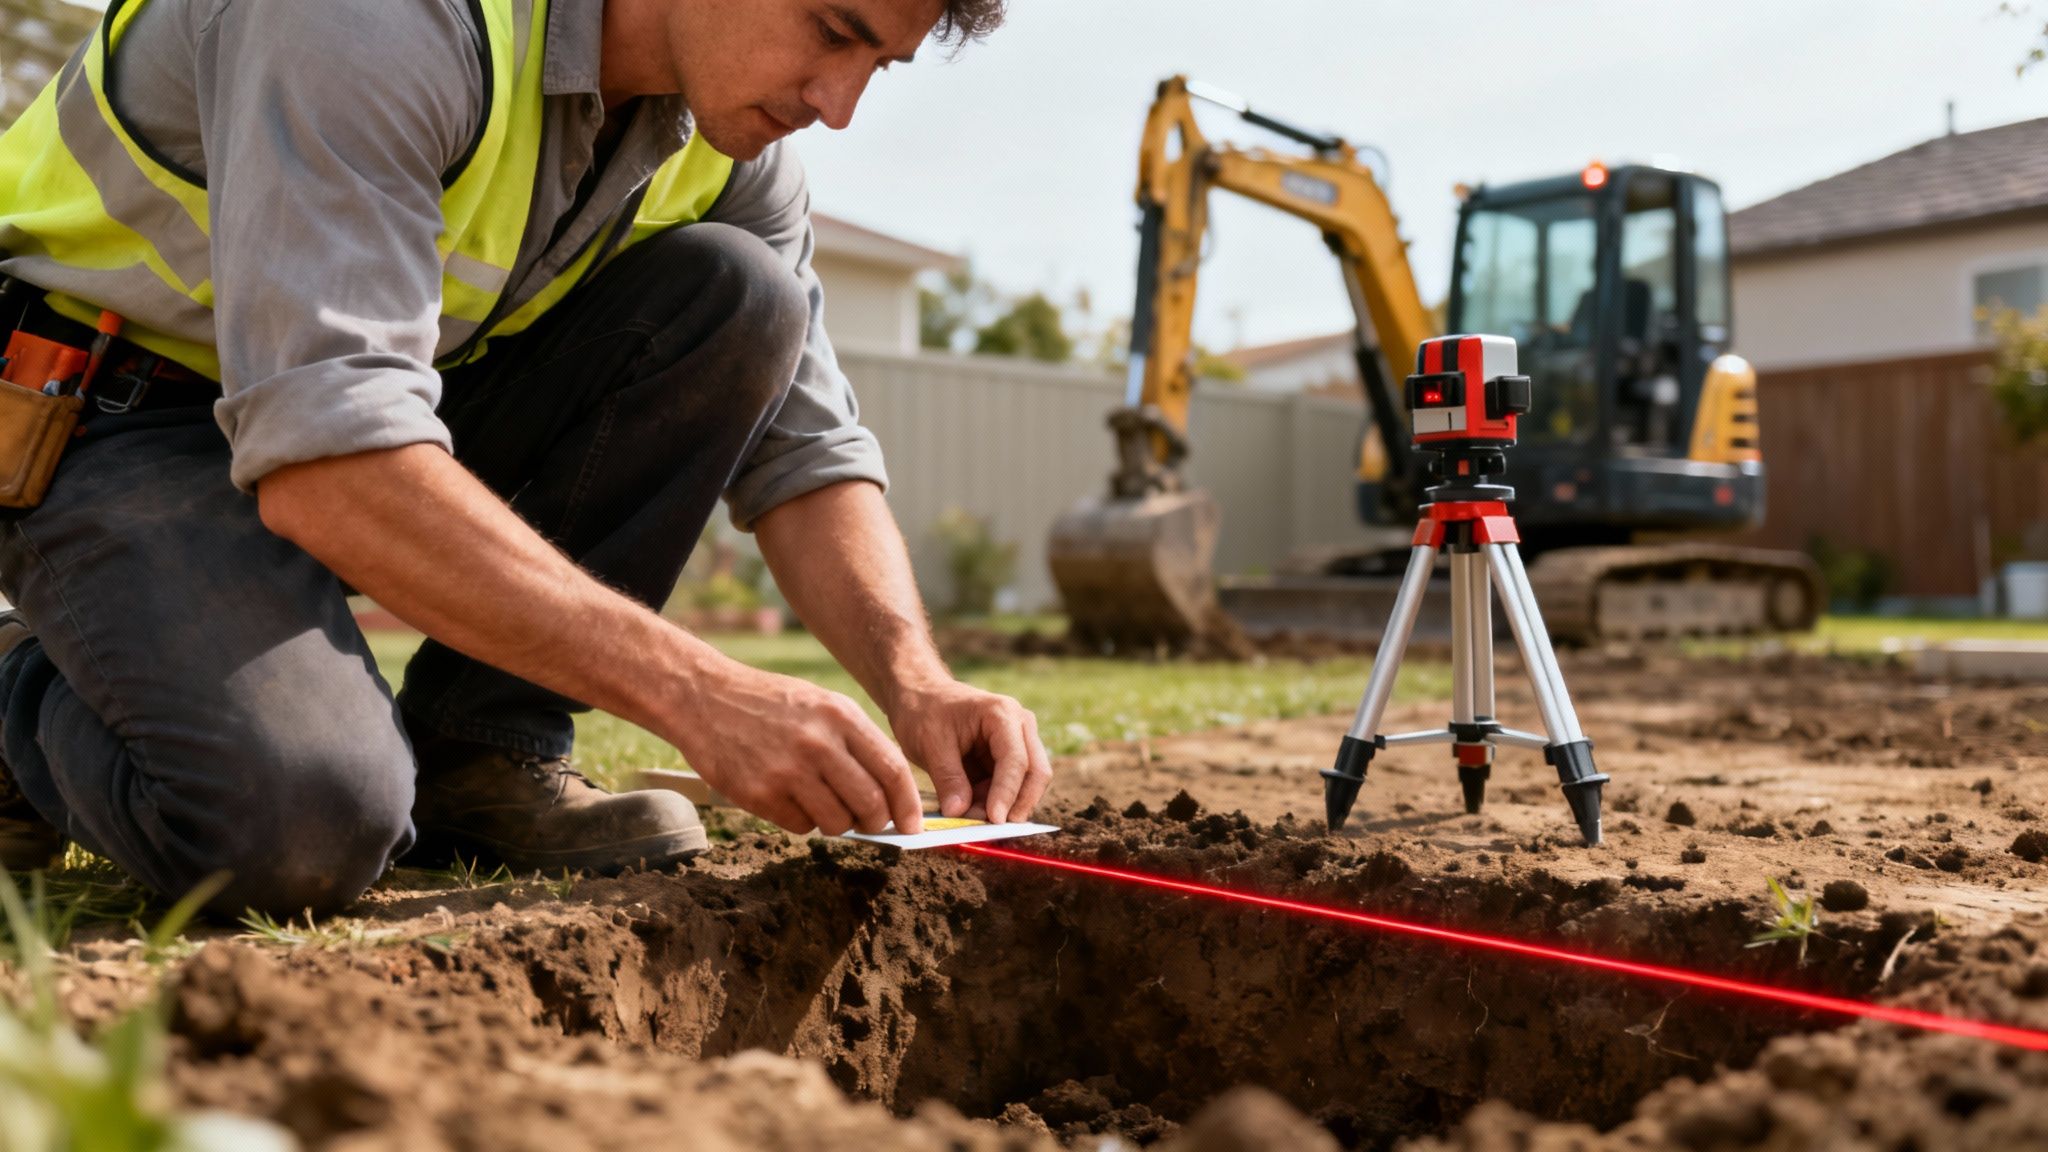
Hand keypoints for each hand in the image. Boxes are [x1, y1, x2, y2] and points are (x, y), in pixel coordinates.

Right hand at [673, 659, 923, 836]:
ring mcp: (788, 770)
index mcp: (841, 717)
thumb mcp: (822, 705)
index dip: (909, 805)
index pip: (893, 771)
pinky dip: (804, 822)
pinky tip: (791, 799)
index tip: (913, 824)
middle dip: (877, 822)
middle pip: (871, 804)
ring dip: (839, 823)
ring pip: (838, 822)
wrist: (705, 698)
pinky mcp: (760, 794)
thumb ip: (857, 743)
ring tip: (824, 805)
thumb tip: (891, 793)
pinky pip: (802, 827)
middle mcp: (819, 743)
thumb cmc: (771, 704)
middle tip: (870, 823)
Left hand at [888, 680, 1051, 823]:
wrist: (920, 696)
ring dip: (1004, 805)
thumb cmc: (924, 712)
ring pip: (1026, 784)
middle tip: (992, 828)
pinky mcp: (1009, 758)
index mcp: (1002, 714)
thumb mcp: (930, 744)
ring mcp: (1018, 742)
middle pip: (1036, 773)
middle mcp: (1019, 726)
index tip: (994, 820)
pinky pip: (1011, 787)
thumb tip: (959, 813)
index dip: (1007, 793)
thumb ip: (948, 779)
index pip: (1016, 759)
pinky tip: (971, 808)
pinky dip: (994, 802)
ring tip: (970, 817)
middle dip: (1017, 804)